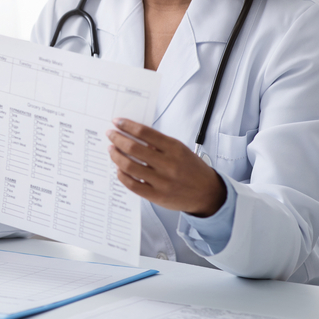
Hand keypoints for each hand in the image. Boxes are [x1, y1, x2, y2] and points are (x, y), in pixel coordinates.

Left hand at [106, 118, 226, 216]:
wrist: (208, 194)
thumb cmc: (192, 169)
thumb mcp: (181, 150)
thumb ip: (159, 144)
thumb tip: (133, 135)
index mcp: (174, 148)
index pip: (145, 133)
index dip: (127, 125)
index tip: (117, 122)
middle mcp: (168, 164)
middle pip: (133, 148)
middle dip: (117, 138)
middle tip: (110, 134)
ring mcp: (162, 181)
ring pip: (129, 166)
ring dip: (116, 155)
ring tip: (111, 149)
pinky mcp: (156, 196)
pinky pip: (132, 184)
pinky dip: (121, 175)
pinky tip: (119, 168)